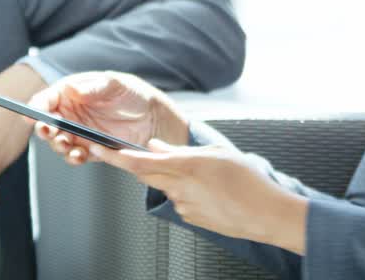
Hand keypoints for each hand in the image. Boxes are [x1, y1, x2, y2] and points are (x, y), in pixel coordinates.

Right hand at [28, 71, 187, 164]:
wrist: (154, 118)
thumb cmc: (134, 94)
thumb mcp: (117, 84)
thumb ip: (95, 87)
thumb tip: (73, 90)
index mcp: (72, 93)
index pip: (47, 99)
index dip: (37, 106)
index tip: (33, 114)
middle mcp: (71, 114)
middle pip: (47, 123)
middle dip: (43, 128)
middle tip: (48, 130)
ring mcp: (79, 133)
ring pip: (58, 142)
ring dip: (58, 145)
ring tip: (66, 143)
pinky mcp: (90, 149)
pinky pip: (75, 156)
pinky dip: (74, 157)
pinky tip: (79, 155)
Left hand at [90, 139, 308, 253]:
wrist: (266, 214)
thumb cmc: (249, 181)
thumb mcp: (218, 153)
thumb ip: (182, 149)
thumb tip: (156, 146)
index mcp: (186, 165)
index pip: (140, 162)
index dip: (115, 157)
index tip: (97, 148)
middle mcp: (179, 187)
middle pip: (145, 174)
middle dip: (133, 163)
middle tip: (132, 152)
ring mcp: (183, 206)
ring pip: (166, 185)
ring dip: (174, 177)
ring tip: (208, 175)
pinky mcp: (190, 219)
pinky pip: (180, 200)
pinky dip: (187, 192)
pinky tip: (211, 191)